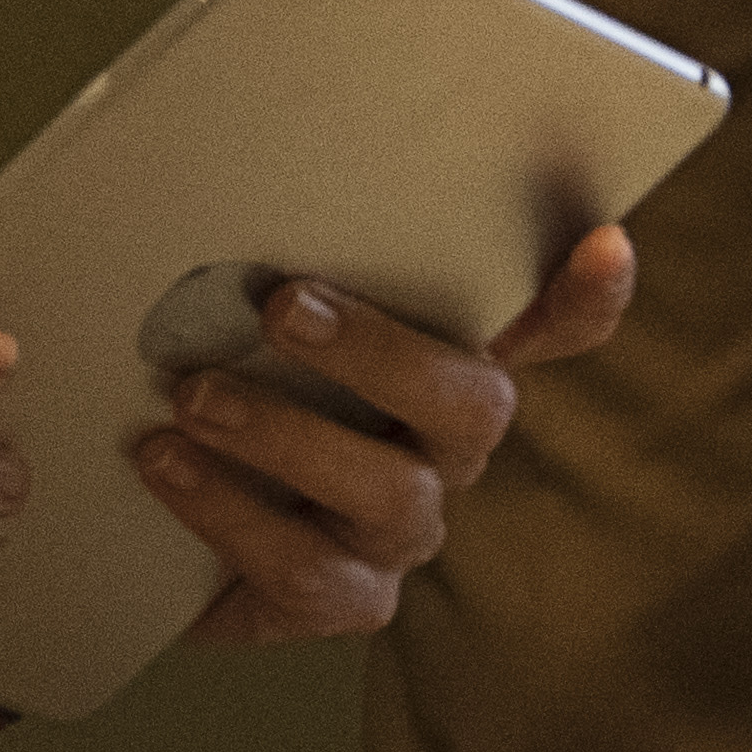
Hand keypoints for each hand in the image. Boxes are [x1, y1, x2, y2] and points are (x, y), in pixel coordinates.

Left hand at [160, 224, 639, 648]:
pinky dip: (228, 513)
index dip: (587, 297)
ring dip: (284, 438)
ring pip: (388, 494)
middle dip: (380, 353)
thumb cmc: (227, 387)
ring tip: (193, 398)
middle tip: (282, 306)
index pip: (556, 326)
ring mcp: (402, 532)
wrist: (150, 526)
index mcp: (447, 362)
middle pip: (474, 405)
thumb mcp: (253, 320)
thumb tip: (251, 150)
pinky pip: (306, 571)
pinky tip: (165, 463)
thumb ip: (290, 259)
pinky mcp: (343, 601)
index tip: (602, 243)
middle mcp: (447, 449)